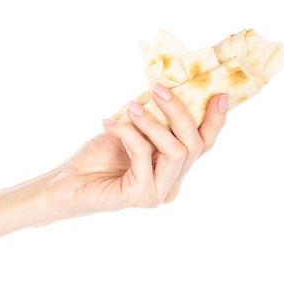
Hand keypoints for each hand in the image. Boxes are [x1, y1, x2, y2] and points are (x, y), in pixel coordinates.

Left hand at [45, 83, 227, 218]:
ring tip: (129, 107)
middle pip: (195, 145)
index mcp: (172, 170)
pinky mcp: (140, 195)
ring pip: (176, 151)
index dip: (215, 121)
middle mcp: (170, 185)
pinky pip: (144, 154)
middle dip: (179, 111)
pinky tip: (109, 124)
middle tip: (158, 89)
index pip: (203, 145)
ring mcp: (157, 193)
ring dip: (152, 122)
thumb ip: (153, 119)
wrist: (63, 183)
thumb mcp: (131, 130)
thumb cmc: (95, 157)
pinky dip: (127, 133)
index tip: (219, 94)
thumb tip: (168, 89)